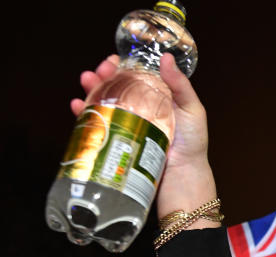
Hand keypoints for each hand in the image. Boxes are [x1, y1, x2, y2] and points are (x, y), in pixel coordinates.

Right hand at [72, 54, 217, 223]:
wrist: (183, 174)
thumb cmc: (193, 142)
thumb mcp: (192, 109)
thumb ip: (180, 85)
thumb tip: (166, 58)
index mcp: (154, 96)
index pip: (133, 76)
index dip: (121, 66)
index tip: (113, 60)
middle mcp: (138, 108)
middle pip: (114, 86)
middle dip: (102, 75)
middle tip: (98, 71)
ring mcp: (126, 123)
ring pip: (102, 101)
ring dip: (90, 88)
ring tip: (86, 81)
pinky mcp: (116, 139)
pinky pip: (96, 124)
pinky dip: (83, 113)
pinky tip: (77, 106)